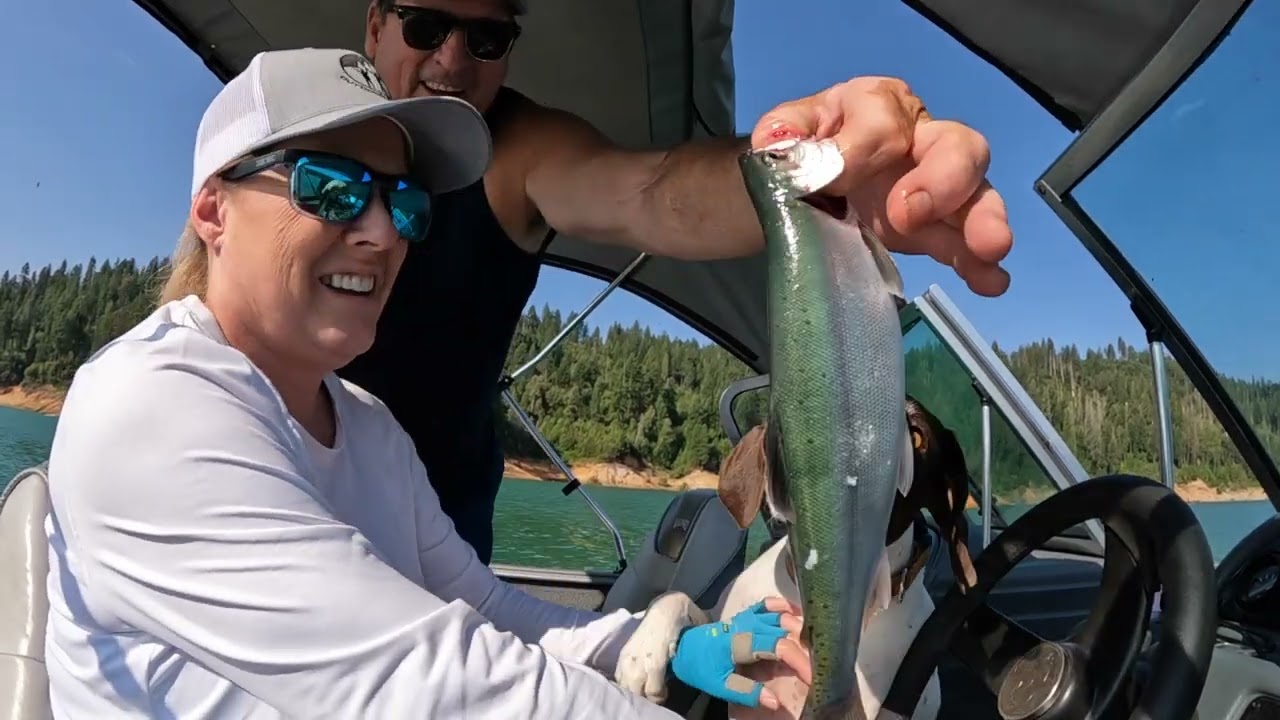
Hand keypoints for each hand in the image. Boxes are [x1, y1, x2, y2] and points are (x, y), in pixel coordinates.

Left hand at [670, 597, 809, 709]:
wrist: (681, 648)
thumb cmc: (701, 668)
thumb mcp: (721, 686)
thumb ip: (748, 692)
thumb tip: (775, 702)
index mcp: (741, 643)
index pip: (779, 647)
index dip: (799, 660)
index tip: (812, 676)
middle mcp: (747, 625)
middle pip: (784, 630)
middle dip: (804, 647)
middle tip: (818, 663)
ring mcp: (746, 617)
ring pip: (779, 615)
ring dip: (798, 627)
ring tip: (812, 643)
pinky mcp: (745, 615)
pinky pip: (766, 604)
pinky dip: (783, 606)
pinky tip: (797, 614)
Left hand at [751, 77, 1012, 296]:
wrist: (805, 187)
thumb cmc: (803, 149)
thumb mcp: (787, 133)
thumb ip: (785, 134)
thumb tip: (782, 144)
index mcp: (878, 106)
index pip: (883, 121)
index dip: (861, 154)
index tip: (835, 185)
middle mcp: (920, 138)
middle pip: (957, 145)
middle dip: (944, 180)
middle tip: (910, 215)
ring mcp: (936, 185)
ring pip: (976, 194)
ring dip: (983, 221)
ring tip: (989, 249)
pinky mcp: (937, 229)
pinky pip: (965, 243)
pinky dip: (979, 264)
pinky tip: (989, 282)